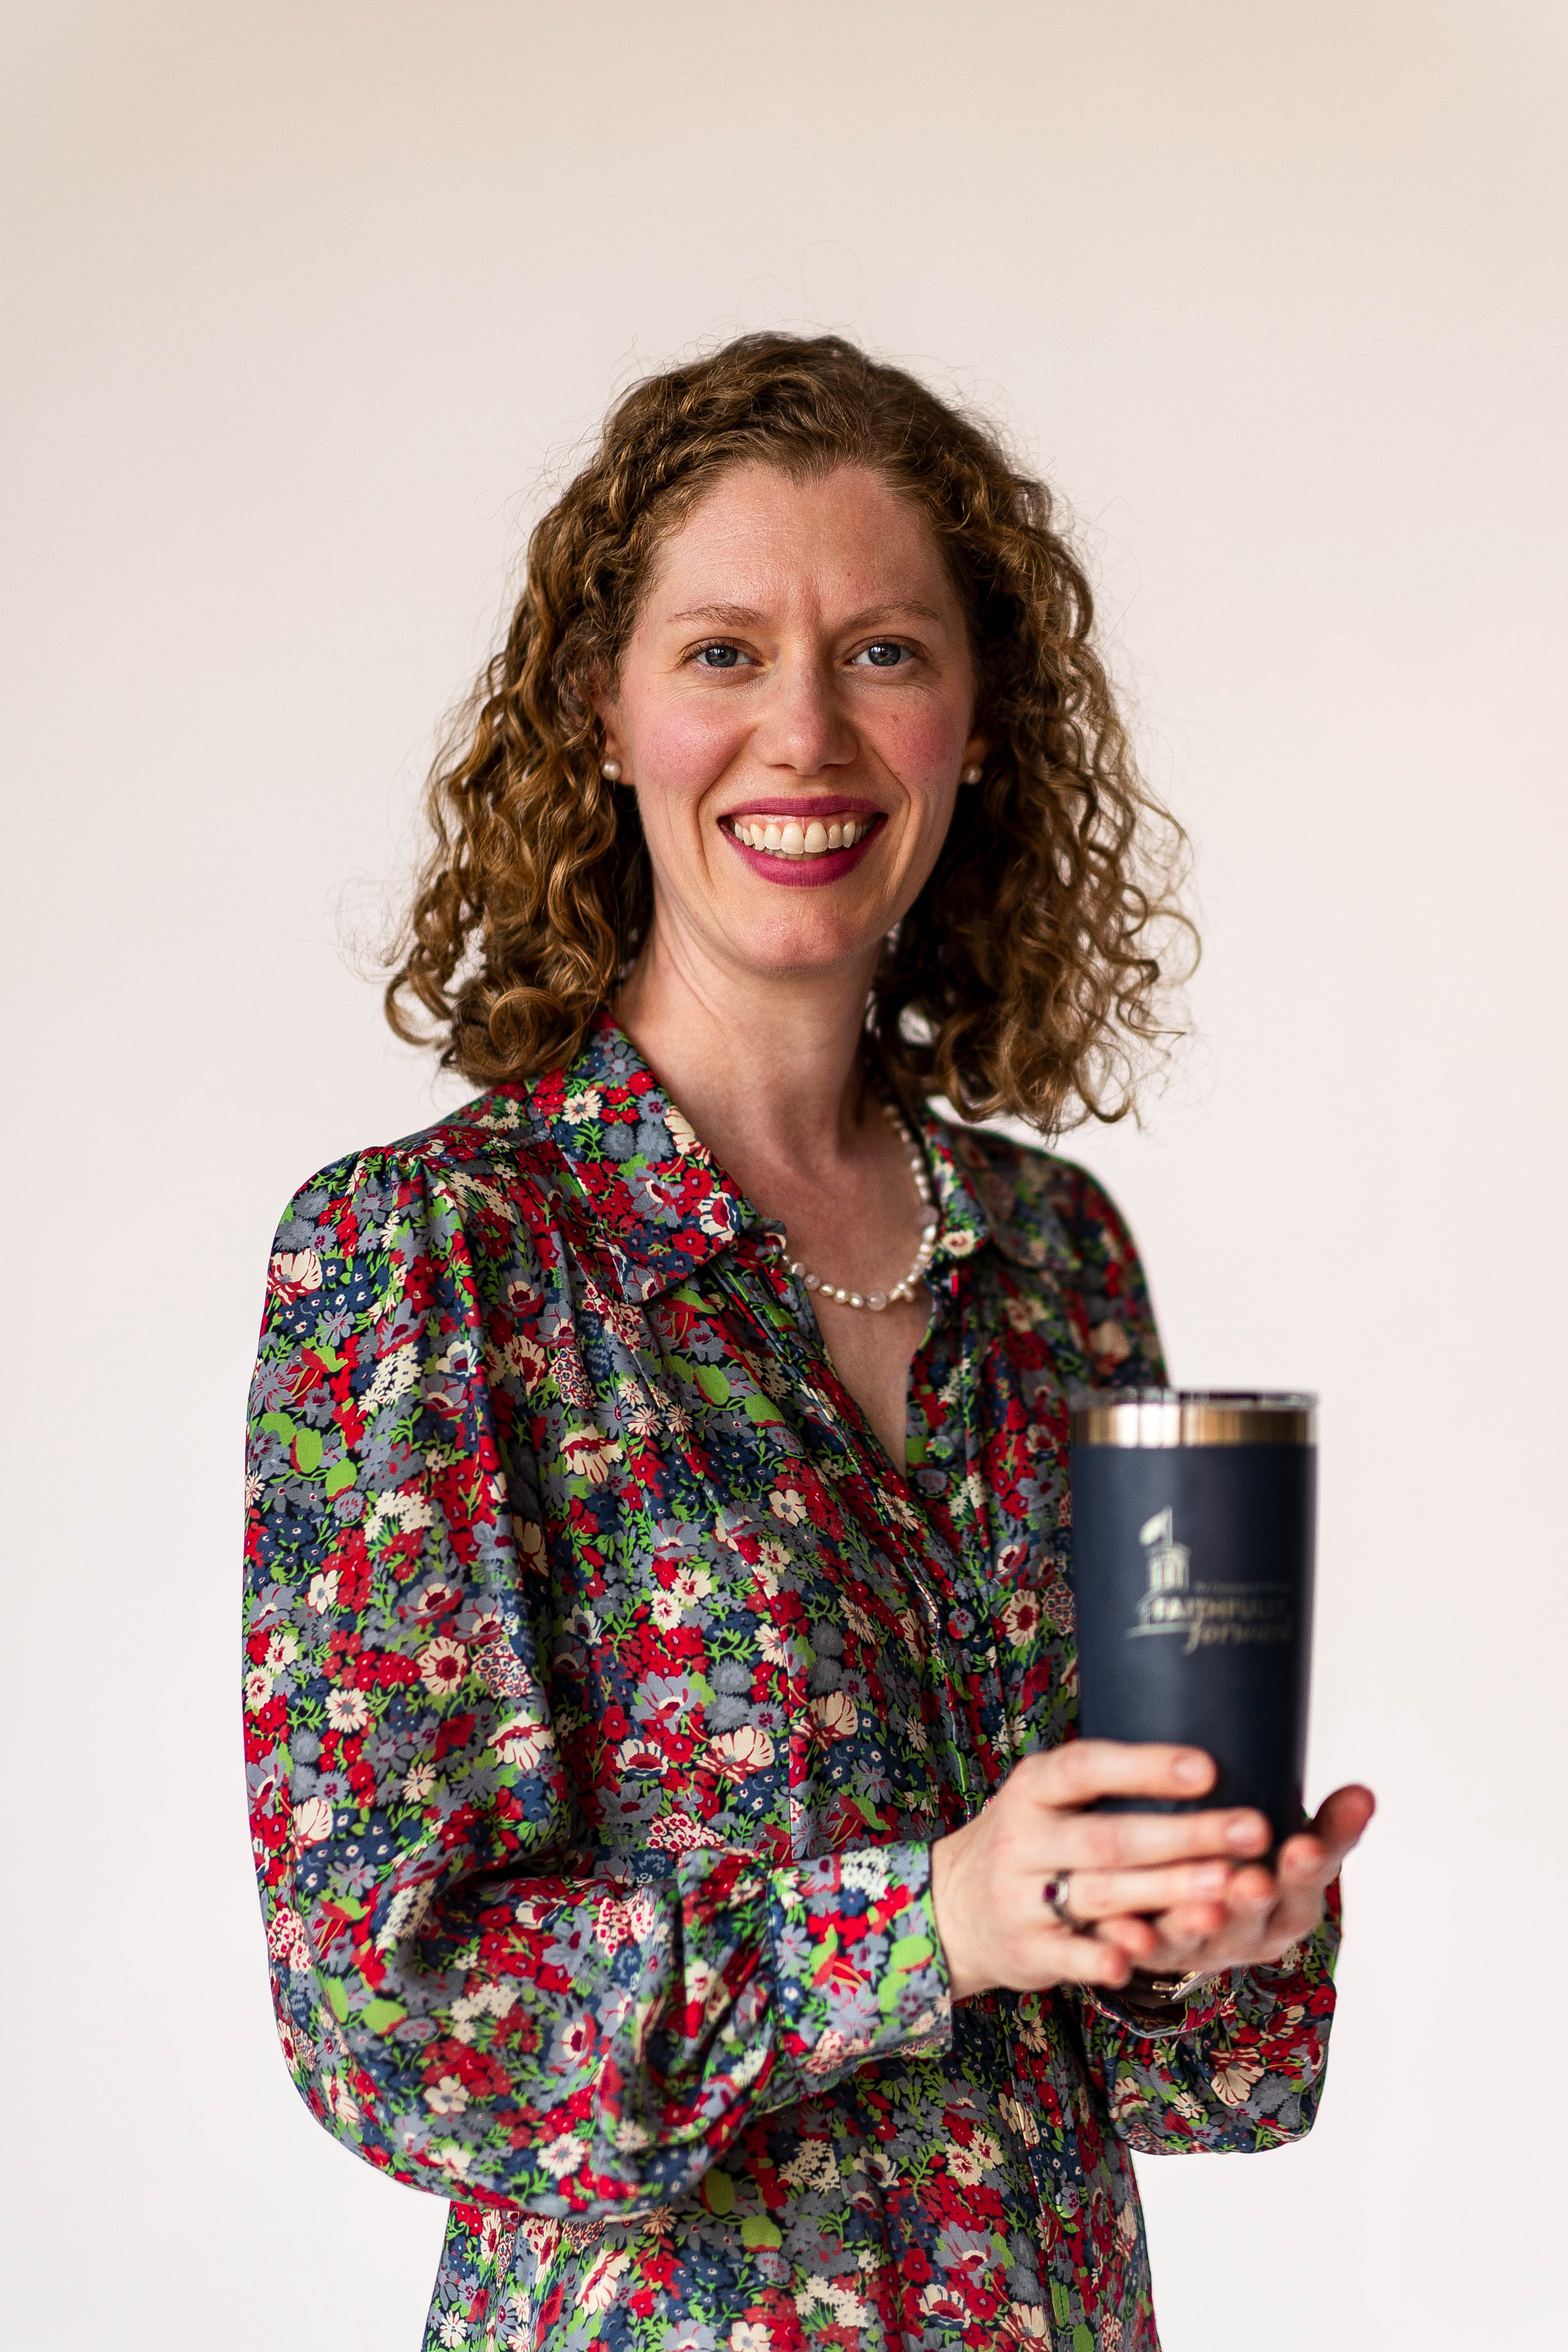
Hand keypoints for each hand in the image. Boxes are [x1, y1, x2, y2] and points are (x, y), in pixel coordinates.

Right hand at [928, 1743, 1373, 2001]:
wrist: (954, 1907)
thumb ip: (1104, 1784)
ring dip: (1166, 1892)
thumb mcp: (1048, 1796)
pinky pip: (1069, 1955)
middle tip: (1252, 1830)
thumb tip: (1205, 1761)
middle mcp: (1023, 1837)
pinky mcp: (1026, 1950)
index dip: (1146, 1766)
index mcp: (1034, 1787)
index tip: (1210, 1766)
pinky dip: (1103, 1957)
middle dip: (1186, 1834)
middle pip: (1110, 1837)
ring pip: (1102, 1895)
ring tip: (1226, 1887)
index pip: (1087, 1767)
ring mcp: (1020, 1896)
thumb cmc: (1033, 1840)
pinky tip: (1142, 1955)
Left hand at [1125, 1781, 1375, 1984]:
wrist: (1202, 1908)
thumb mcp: (1296, 1845)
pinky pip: (1139, 1954)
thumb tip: (1365, 1792)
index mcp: (1288, 1909)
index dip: (1304, 1872)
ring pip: (1193, 1942)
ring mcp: (1198, 1950)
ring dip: (1192, 1927)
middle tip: (1250, 1880)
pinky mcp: (1151, 1954)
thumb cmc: (1258, 1862)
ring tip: (1193, 1910)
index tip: (1304, 1846)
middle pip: (1249, 1923)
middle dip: (1249, 1903)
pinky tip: (1121, 1934)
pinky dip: (1131, 1947)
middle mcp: (1246, 1938)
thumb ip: (1330, 1826)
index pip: (1303, 1892)